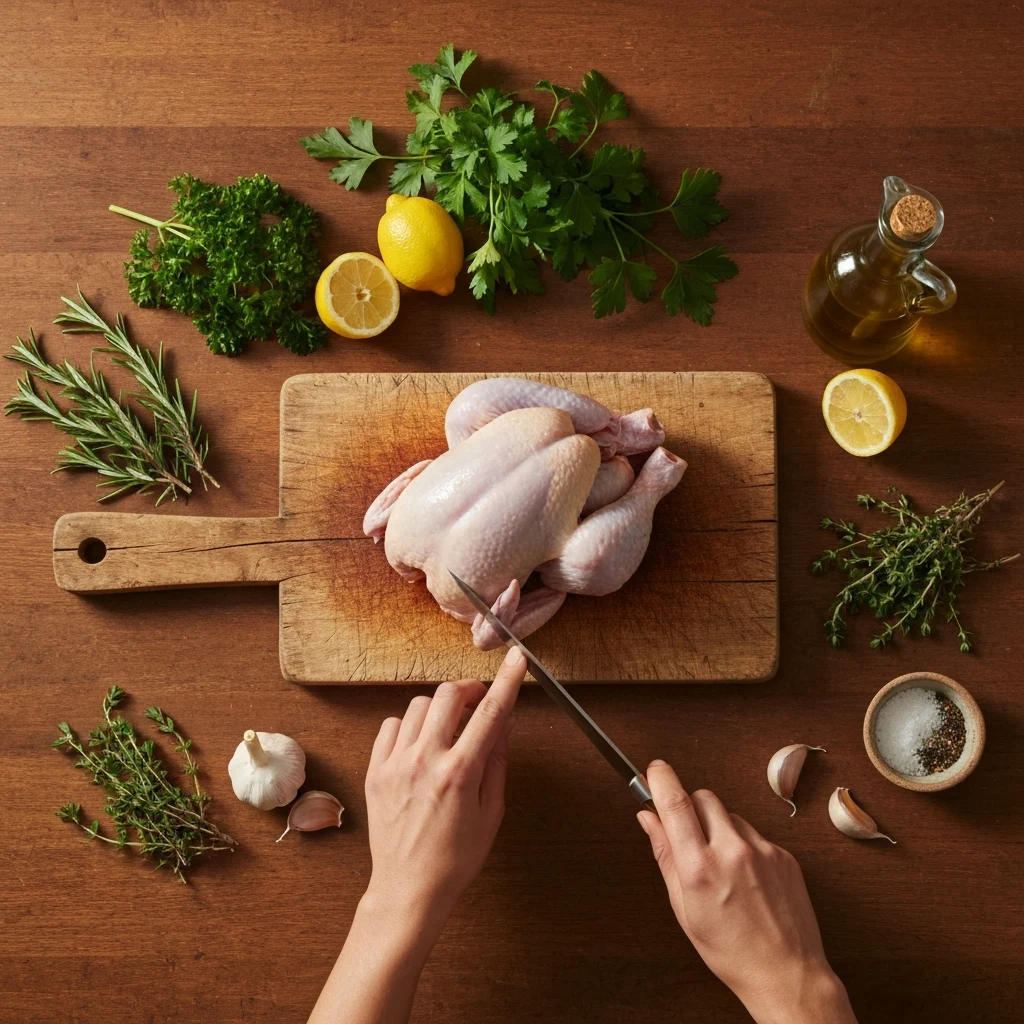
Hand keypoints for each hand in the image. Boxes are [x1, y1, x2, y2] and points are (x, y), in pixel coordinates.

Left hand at [363, 643, 525, 931]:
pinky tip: (420, 744)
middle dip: (469, 690)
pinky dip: (409, 726)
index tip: (517, 660)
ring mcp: (395, 764)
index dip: (507, 681)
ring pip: (419, 706)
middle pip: (448, 695)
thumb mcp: (491, 812)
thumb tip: (503, 722)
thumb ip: (497, 761)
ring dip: (439, 709)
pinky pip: (391, 725)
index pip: (490, 713)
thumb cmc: (456, 858)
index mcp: (460, 772)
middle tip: (478, 702)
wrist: (409, 888)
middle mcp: (425, 761)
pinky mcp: (375, 770)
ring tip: (448, 730)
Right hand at [638, 761, 856, 1023]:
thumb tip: (649, 819)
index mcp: (700, 867)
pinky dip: (744, 846)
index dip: (660, 778)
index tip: (654, 770)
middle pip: (704, 797)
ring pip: (730, 815)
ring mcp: (763, 850)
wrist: (786, 973)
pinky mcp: (784, 855)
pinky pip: (754, 834)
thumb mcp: (684, 907)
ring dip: (719, 828)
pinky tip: (746, 878)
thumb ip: (665, 855)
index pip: (675, 802)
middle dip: (691, 807)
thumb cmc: (731, 951)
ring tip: (722, 868)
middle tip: (689, 833)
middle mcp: (732, 852)